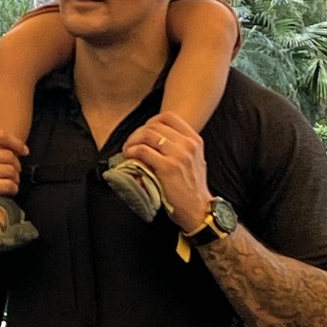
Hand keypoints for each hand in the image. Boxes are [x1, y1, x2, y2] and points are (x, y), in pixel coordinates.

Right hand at [0, 102, 26, 234]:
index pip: (1, 136)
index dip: (17, 143)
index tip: (24, 151)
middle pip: (9, 155)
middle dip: (16, 166)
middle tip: (14, 173)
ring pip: (10, 171)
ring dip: (15, 179)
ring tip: (11, 182)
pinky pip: (7, 185)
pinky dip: (12, 189)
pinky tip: (8, 191)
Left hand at [121, 112, 211, 229]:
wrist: (199, 210)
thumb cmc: (193, 188)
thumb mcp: (194, 160)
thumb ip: (180, 146)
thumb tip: (153, 138)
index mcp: (195, 140)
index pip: (169, 117)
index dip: (151, 121)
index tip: (144, 131)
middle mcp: (188, 145)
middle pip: (154, 126)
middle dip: (138, 133)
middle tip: (131, 143)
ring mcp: (178, 155)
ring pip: (147, 135)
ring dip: (132, 141)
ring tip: (128, 150)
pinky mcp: (167, 167)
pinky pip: (143, 150)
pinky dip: (132, 151)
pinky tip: (129, 157)